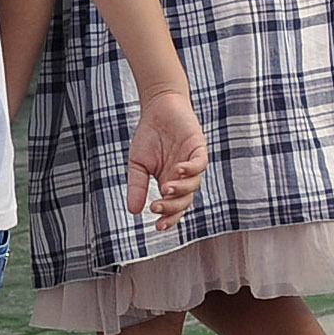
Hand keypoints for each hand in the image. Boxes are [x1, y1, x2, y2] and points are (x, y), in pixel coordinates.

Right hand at [125, 86, 208, 229]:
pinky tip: (177, 170)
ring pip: (194, 185)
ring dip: (181, 190)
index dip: (169, 218)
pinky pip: (199, 164)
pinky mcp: (198, 147)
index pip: (174, 207)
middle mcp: (183, 177)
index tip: (157, 226)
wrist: (157, 108)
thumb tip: (134, 212)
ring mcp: (192, 163)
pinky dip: (191, 170)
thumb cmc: (149, 136)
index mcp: (170, 183)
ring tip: (166, 189)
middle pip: (185, 200)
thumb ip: (137, 186)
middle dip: (172, 207)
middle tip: (156, 206)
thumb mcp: (138, 164)